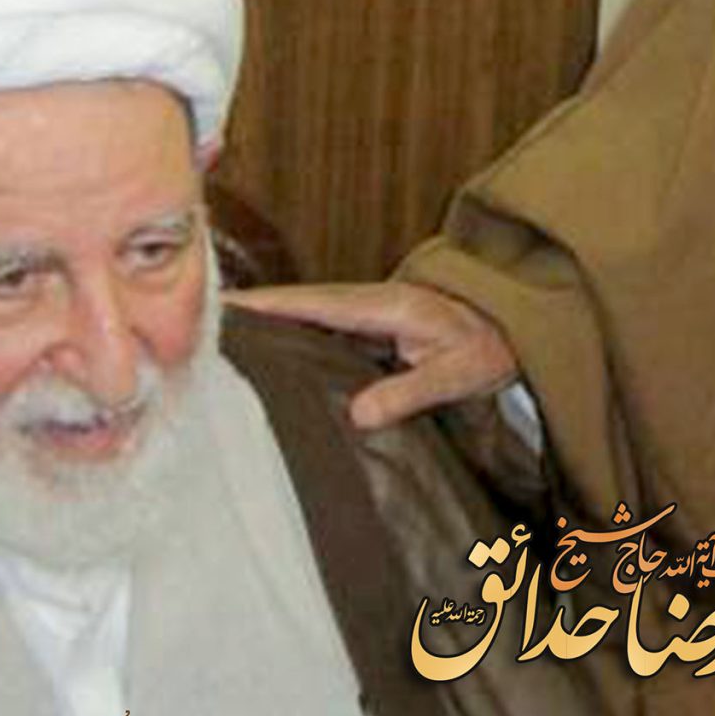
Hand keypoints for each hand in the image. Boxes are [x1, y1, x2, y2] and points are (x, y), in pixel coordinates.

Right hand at [225, 282, 518, 429]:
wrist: (519, 328)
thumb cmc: (493, 345)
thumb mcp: (459, 371)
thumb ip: (411, 391)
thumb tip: (357, 413)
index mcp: (383, 306)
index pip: (312, 302)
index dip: (266, 305)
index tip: (221, 308)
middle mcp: (369, 304)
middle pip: (297, 306)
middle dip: (252, 315)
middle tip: (195, 328)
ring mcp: (370, 316)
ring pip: (307, 318)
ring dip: (269, 328)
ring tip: (219, 348)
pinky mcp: (373, 332)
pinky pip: (323, 332)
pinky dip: (293, 340)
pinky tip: (271, 363)